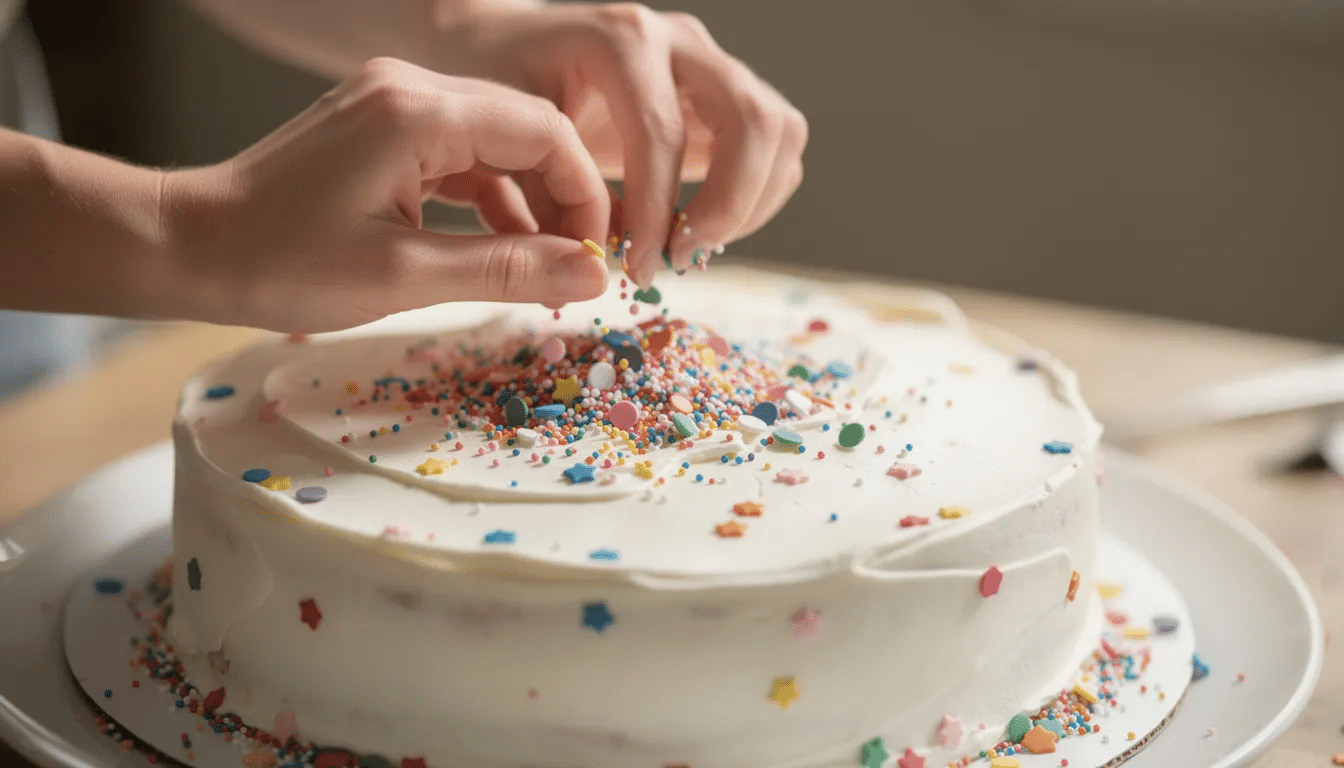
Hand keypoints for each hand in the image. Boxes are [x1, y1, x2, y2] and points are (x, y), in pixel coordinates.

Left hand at [164, 57, 610, 332]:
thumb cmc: (282, 264)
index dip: (586, 194)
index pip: (544, 129)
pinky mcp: (381, 127)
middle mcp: (410, 88)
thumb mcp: (405, 278)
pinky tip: (499, 249)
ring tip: (543, 271)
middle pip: (527, 129)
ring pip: (495, 143)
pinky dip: (487, 199)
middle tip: (579, 270)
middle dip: (563, 199)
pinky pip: (459, 154)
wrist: (189, 246)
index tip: (598, 257)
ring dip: (528, 203)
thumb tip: (594, 277)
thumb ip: (508, 270)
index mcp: (418, 111)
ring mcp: (393, 102)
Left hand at [439, 3, 807, 286]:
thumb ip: (537, 204)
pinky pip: (772, 147)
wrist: (495, 42)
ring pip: (780, 132)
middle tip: (681, 259)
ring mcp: (708, 63)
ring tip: (690, 247)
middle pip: (755, 121)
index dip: (658, 213)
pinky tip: (696, 230)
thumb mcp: (498, 136)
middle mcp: (678, 42)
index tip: (638, 270)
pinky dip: (751, 199)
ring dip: (750, 204)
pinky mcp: (720, 94)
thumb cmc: (487, 84)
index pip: (664, 133)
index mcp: (619, 40)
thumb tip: (580, 276)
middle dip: (730, 205)